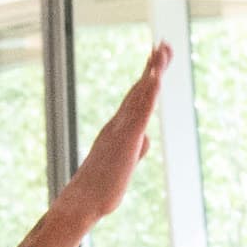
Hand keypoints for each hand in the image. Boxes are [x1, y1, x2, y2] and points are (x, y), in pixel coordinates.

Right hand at [42, 44, 170, 230]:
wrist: (82, 203)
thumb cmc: (102, 187)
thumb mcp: (126, 163)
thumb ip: (136, 148)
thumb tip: (145, 140)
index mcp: (119, 128)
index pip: (137, 96)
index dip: (149, 75)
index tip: (158, 56)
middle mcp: (118, 123)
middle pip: (140, 89)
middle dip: (153, 65)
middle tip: (164, 43)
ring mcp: (121, 130)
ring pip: (139, 96)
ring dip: (152, 72)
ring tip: (161, 51)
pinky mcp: (125, 141)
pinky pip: (139, 114)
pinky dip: (148, 95)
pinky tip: (156, 79)